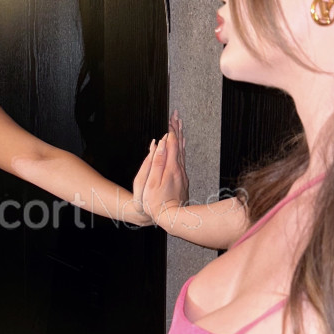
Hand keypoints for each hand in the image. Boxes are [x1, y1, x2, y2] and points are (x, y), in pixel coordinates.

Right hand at [133, 109, 188, 223]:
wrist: (172, 218)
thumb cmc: (157, 203)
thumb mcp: (151, 182)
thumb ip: (156, 161)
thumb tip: (160, 144)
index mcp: (170, 167)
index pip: (171, 143)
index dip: (170, 129)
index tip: (170, 118)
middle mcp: (178, 169)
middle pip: (178, 144)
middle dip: (177, 129)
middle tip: (176, 115)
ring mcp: (181, 174)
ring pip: (182, 150)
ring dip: (180, 137)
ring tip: (179, 126)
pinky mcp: (182, 180)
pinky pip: (182, 158)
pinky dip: (181, 148)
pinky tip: (181, 146)